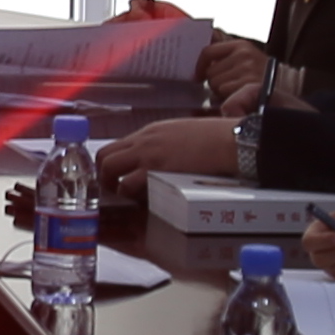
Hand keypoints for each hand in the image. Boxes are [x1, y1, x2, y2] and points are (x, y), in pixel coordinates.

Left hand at [96, 115, 241, 187]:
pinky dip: (130, 196)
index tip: (115, 178)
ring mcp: (147, 155)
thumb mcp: (183, 134)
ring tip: (127, 200)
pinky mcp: (155, 170)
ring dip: (114, 187)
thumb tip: (162, 159)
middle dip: (104, 176)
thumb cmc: (216, 138)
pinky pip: (128, 184)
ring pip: (110, 169)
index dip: (112, 165)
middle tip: (115, 191)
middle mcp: (144, 141)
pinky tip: (142, 202)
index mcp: (151, 132)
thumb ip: (166, 145)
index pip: (117, 146)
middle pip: (104, 156)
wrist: (230, 142)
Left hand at [200, 37, 267, 114]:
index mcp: (240, 45)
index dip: (199, 65)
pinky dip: (228, 97)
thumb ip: (224, 52)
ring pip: (215, 84)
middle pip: (210, 72)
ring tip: (235, 88)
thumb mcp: (244, 56)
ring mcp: (247, 70)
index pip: (208, 51)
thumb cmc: (259, 71)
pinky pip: (224, 93)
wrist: (285, 83)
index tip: (198, 75)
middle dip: (214, 80)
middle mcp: (244, 55)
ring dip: (220, 90)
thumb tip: (203, 46)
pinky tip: (239, 94)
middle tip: (227, 83)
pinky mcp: (249, 85)